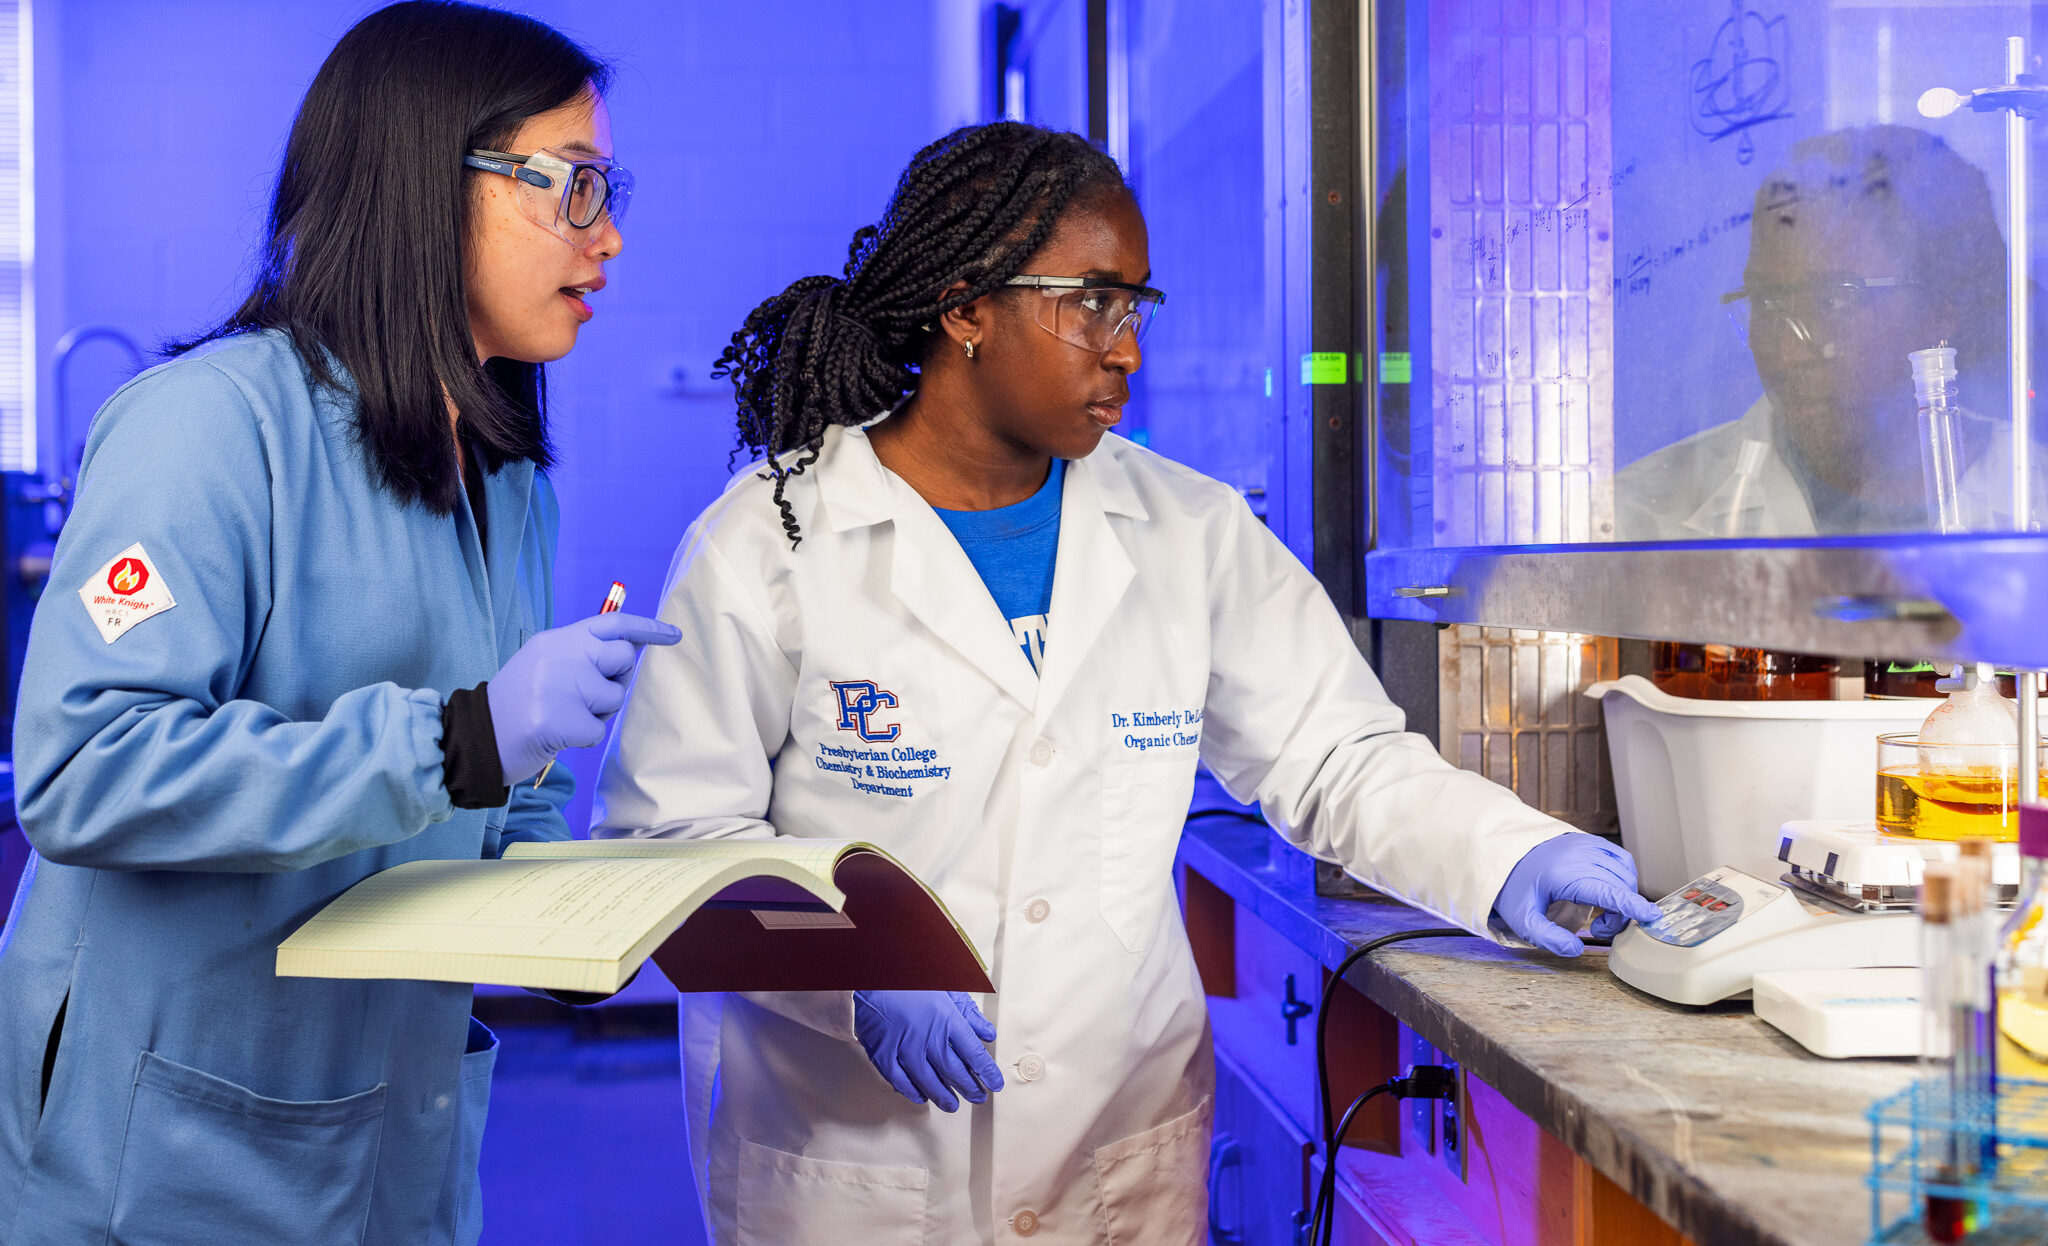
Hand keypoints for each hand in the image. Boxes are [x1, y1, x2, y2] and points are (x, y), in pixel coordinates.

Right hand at [488, 612, 680, 784]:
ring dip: (598, 712)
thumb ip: (582, 653)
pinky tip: (558, 735)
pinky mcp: (561, 720)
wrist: (476, 737)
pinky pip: (598, 729)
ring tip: (565, 715)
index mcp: (557, 640)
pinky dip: (584, 737)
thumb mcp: (544, 664)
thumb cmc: (518, 703)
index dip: (647, 628)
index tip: (674, 635)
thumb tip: (632, 650)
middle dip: (619, 677)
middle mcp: (562, 656)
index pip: (612, 623)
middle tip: (591, 693)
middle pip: (623, 657)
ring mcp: (562, 687)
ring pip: (614, 696)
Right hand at [853, 990, 1004, 1111]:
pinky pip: (900, 1081)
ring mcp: (905, 1049)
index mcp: (948, 1020)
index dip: (987, 1073)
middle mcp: (929, 1038)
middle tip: (978, 1097)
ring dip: (944, 1096)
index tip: (994, 1083)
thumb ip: (969, 1014)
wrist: (872, 974)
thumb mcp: (948, 987)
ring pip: (929, 1082)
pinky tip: (921, 1097)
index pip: (974, 1054)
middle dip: (970, 1088)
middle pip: (955, 1072)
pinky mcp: (883, 1054)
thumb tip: (987, 1033)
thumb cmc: (910, 977)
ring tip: (953, 1105)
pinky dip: (913, 1092)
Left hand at [1491, 832, 1663, 956]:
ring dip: (1623, 896)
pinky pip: (1620, 859)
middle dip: (1619, 914)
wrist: (1505, 854)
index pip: (1607, 890)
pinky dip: (1623, 877)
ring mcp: (1587, 845)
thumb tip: (1576, 949)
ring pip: (1624, 872)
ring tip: (1601, 913)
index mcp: (1564, 874)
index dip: (1631, 905)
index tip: (1652, 916)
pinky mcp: (1591, 841)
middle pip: (1619, 886)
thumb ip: (1548, 938)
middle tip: (1599, 930)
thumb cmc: (1515, 887)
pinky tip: (1608, 891)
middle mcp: (1579, 855)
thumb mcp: (1522, 919)